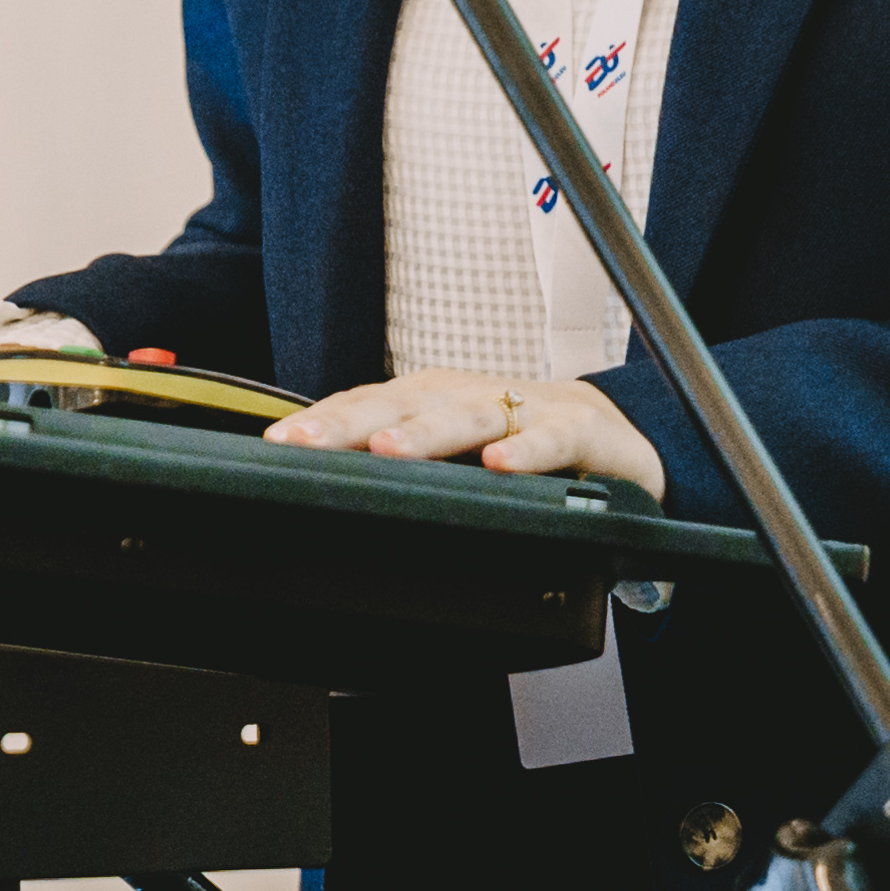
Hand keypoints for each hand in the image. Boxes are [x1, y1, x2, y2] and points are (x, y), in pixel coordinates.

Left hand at [265, 367, 665, 498]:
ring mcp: (524, 409)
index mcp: (430, 400)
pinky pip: (552, 440)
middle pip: (403, 403)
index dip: (323, 422)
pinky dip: (528, 451)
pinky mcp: (579, 431)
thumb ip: (399, 469)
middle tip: (305, 442)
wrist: (611, 433)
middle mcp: (467, 396)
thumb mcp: (452, 456)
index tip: (278, 442)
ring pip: (468, 415)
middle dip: (351, 422)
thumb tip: (325, 494)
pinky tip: (500, 466)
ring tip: (387, 449)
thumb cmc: (516, 445)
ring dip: (426, 431)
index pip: (367, 405)